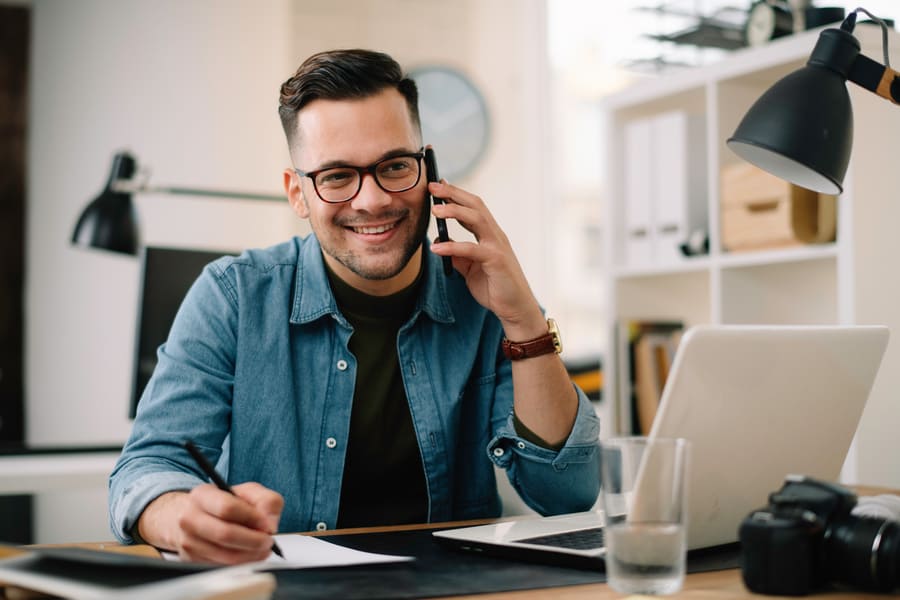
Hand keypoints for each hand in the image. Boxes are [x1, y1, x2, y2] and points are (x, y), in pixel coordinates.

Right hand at [139, 483, 282, 564]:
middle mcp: (190, 518)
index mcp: (202, 495)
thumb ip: (266, 501)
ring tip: (262, 549)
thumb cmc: (223, 502)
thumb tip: (270, 525)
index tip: (268, 524)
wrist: (192, 515)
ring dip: (250, 555)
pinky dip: (241, 563)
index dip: (252, 518)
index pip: (227, 508)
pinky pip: (222, 566)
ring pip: (225, 555)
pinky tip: (249, 554)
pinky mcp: (192, 559)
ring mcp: (188, 541)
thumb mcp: (248, 492)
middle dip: (253, 540)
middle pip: (225, 534)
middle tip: (268, 541)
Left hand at [428, 180, 545, 338]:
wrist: (515, 309)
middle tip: (432, 186)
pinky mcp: (496, 261)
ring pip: (477, 219)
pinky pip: (472, 249)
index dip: (456, 194)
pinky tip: (436, 248)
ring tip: (434, 210)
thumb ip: (457, 254)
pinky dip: (452, 247)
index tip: (438, 185)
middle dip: (453, 193)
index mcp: (490, 235)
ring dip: (454, 211)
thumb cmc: (495, 288)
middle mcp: (495, 235)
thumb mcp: (470, 269)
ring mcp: (497, 246)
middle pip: (475, 206)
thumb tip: (439, 241)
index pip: (473, 207)